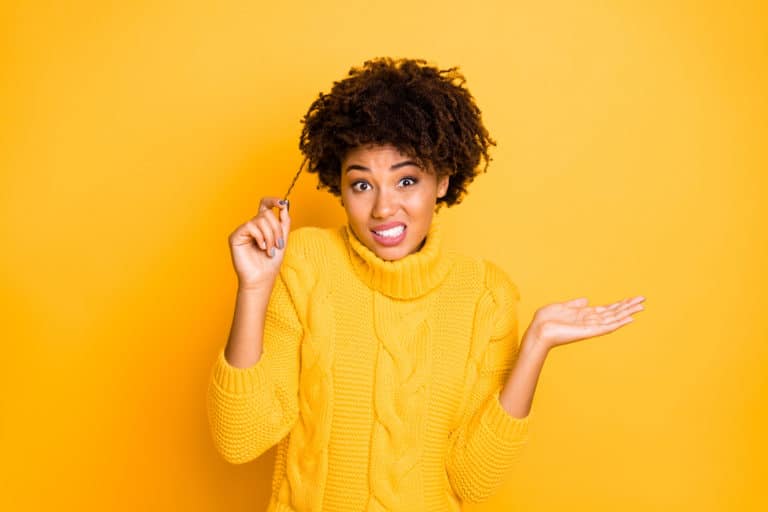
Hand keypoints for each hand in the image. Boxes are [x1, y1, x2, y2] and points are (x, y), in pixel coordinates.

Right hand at [227, 197, 289, 289]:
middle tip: (278, 244)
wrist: (262, 278)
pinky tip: (261, 247)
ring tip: (269, 250)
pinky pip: (250, 225)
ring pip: (261, 219)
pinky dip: (260, 237)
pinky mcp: (236, 236)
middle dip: (276, 229)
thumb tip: (284, 204)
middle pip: (267, 213)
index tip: (282, 203)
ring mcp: (243, 230)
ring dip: (270, 236)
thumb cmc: (270, 263)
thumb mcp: (282, 239)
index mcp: (262, 226)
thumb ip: (283, 222)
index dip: (273, 200)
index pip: (265, 206)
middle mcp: (252, 226)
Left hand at [525, 295, 644, 350]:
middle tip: (643, 300)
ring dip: (627, 312)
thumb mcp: (561, 307)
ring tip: (641, 307)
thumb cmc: (546, 320)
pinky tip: (629, 318)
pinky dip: (618, 323)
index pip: (606, 309)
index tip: (631, 298)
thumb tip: (586, 300)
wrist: (538, 330)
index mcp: (584, 315)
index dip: (619, 304)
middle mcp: (590, 321)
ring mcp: (590, 327)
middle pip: (613, 313)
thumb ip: (575, 304)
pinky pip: (606, 327)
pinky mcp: (589, 332)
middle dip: (628, 306)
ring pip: (613, 319)